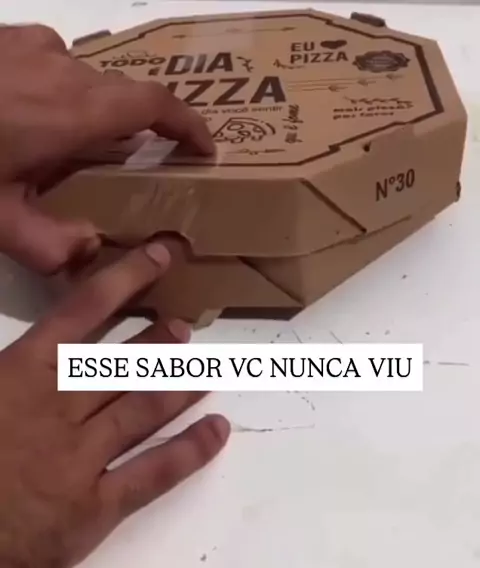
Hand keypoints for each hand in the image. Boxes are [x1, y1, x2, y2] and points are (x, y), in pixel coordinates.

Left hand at [0, 24, 213, 273]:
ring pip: (88, 80)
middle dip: (136, 129)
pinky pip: (54, 61)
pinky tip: (30, 111)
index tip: (205, 147)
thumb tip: (91, 251)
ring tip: (69, 145)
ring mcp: (34, 47)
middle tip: (124, 164)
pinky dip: (60, 88)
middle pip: (123, 95)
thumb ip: (50, 245)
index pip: (156, 105)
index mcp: (74, 111)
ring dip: (93, 112)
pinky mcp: (8, 37)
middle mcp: (65, 68)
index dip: (189, 124)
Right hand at [0, 240, 229, 567]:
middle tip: (184, 328)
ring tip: (205, 368)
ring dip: (179, 384)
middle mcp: (60, 407)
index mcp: (21, 374)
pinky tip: (217, 431)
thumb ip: (10, 364)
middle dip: (157, 343)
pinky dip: (190, 451)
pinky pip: (153, 473)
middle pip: (123, 363)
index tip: (160, 256)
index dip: (126, 278)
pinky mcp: (95, 507)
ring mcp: (82, 457)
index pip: (83, 310)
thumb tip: (41, 339)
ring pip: (144, 408)